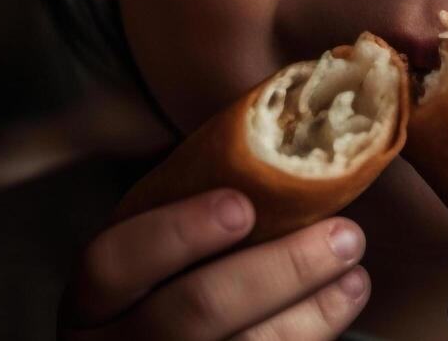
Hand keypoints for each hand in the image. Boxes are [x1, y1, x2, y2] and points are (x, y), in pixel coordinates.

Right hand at [59, 187, 370, 339]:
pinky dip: (311, 334)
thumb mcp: (150, 260)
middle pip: (193, 312)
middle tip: (344, 234)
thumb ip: (184, 212)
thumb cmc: (163, 290)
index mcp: (93, 302)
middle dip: (278, 270)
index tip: (242, 204)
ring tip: (355, 270)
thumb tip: (269, 128)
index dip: (176, 232)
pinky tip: (341, 301)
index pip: (113, 262)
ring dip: (312, 310)